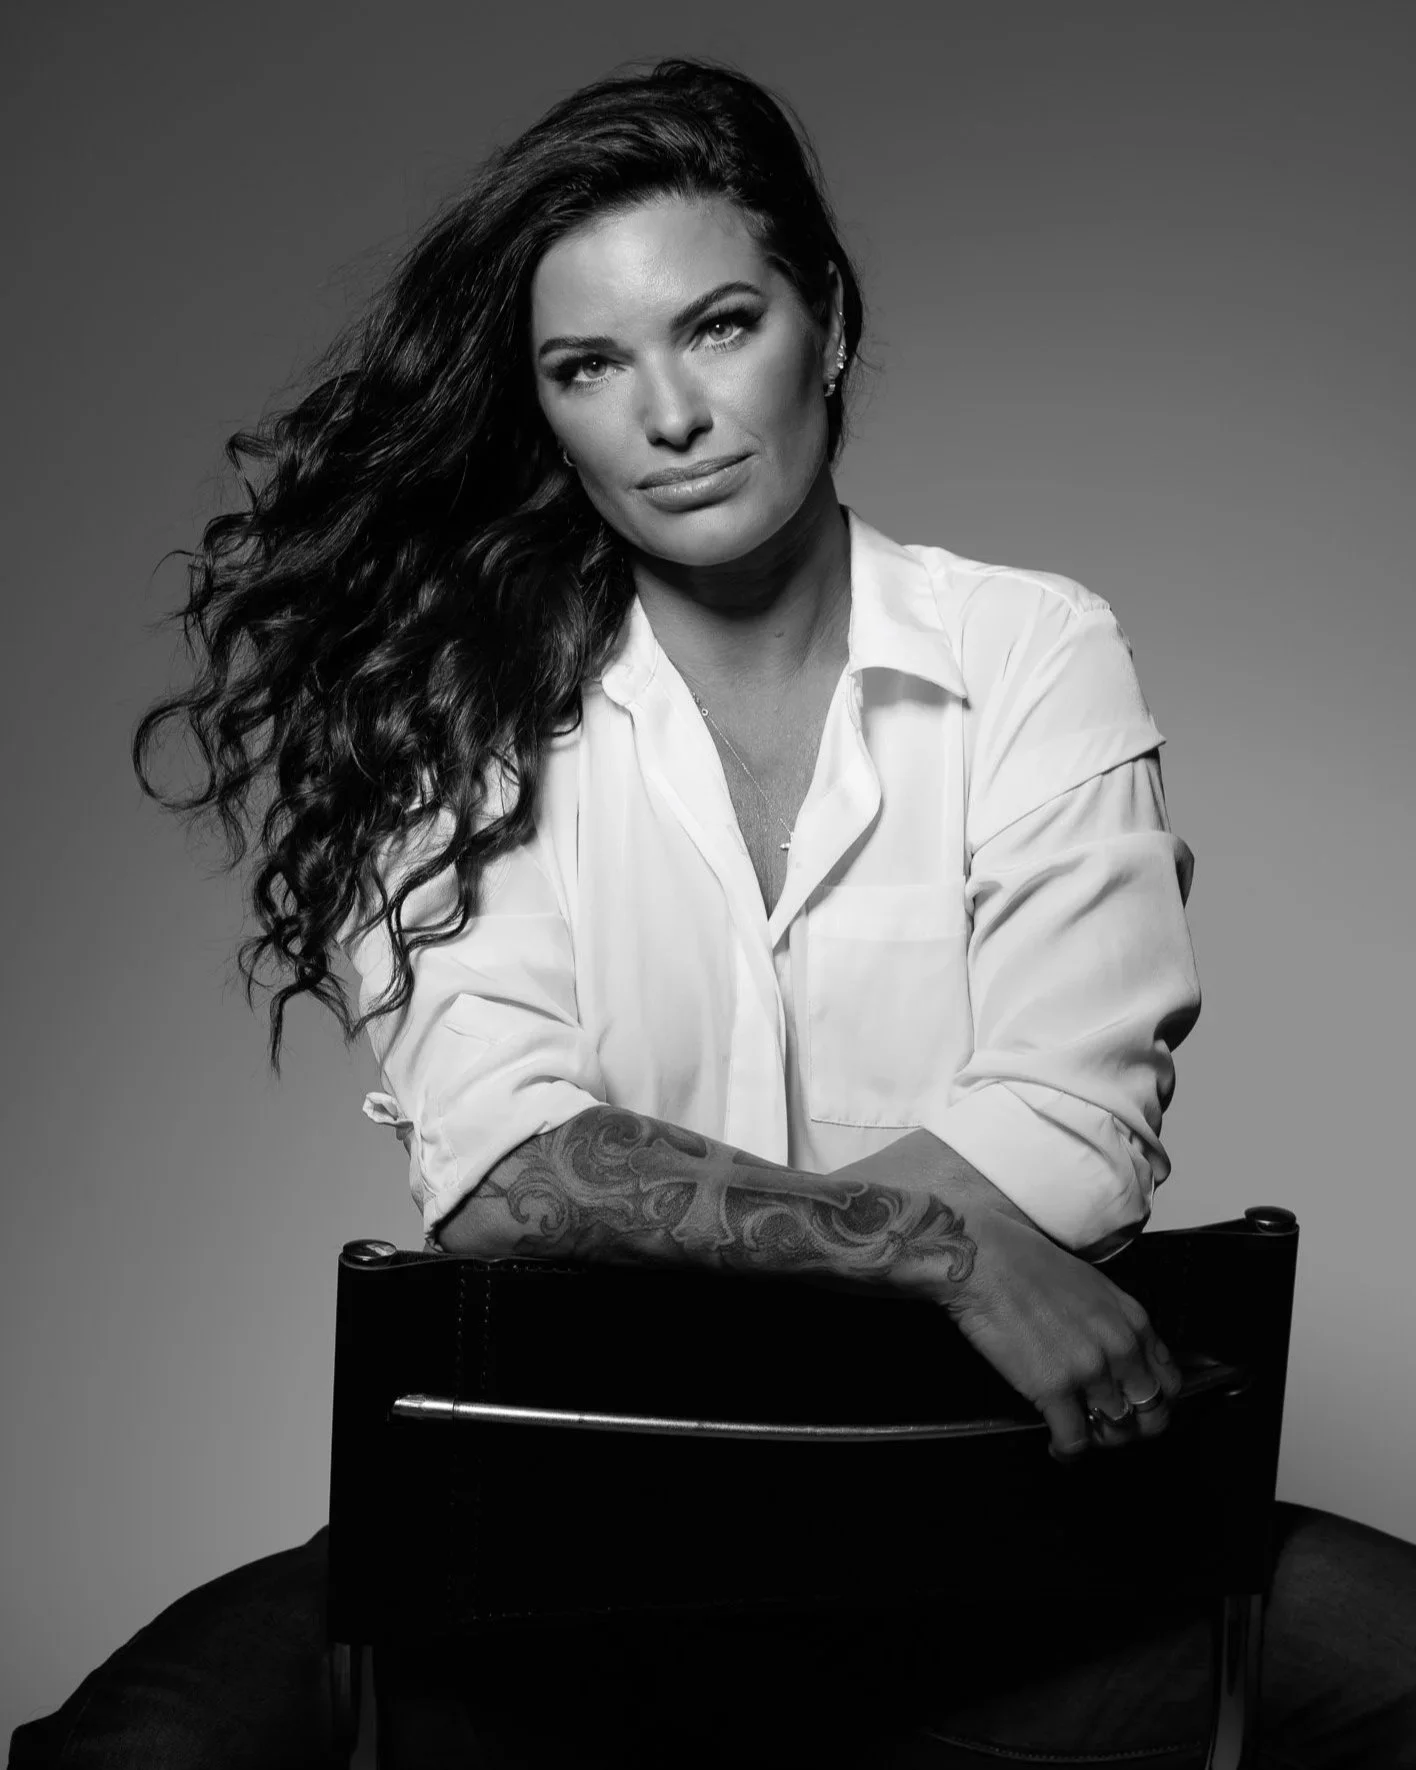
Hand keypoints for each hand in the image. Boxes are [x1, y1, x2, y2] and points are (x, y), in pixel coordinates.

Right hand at [940, 1209, 1184, 1461]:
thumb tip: (1115, 1356)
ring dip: (1098, 1439)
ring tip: (1080, 1435)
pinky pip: (1074, 1440)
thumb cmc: (1026, 1263)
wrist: (982, 1262)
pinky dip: (1067, 1451)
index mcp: (1133, 1320)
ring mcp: (1089, 1370)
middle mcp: (1120, 1347)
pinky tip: (1057, 1447)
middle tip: (1108, 1429)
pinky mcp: (1053, 1389)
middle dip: (1134, 1429)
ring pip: (1116, 1432)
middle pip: (1152, 1413)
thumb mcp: (1090, 1285)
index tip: (1135, 1407)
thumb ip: (1113, 1323)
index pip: (1170, 1381)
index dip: (1154, 1402)